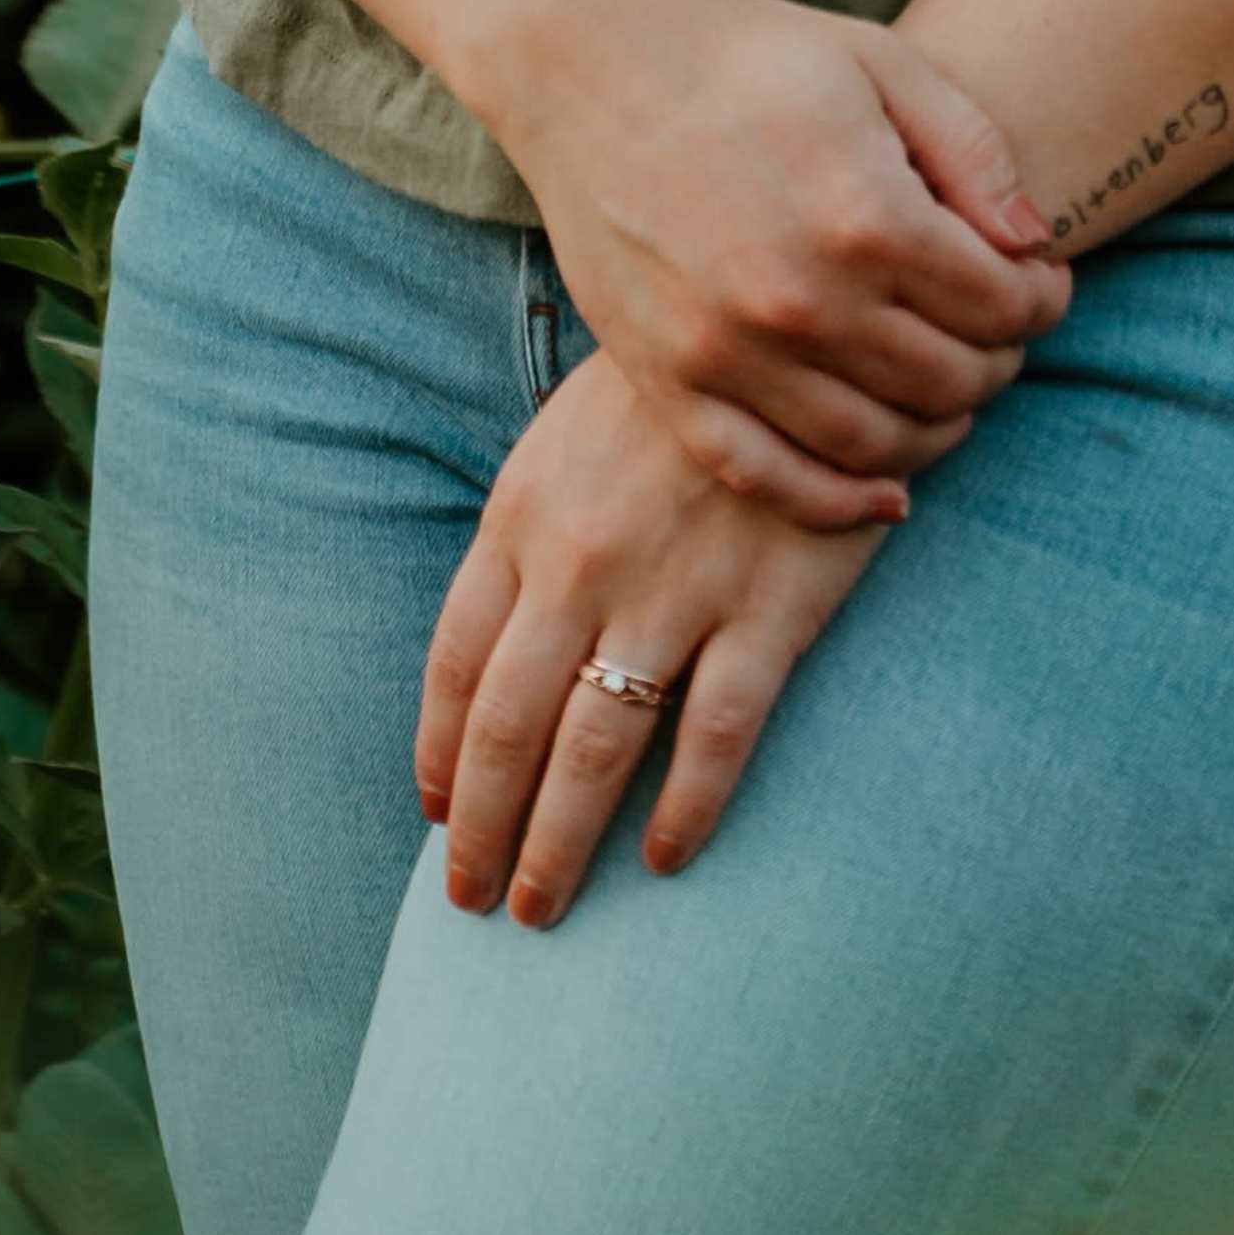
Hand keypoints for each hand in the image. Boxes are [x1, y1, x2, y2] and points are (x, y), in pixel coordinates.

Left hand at [417, 346, 891, 927]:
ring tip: (541, 906)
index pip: (456, 664)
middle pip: (509, 727)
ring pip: (594, 749)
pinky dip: (683, 810)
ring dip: (557, 843)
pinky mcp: (766, 609)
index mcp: (524, 514)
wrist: (795, 329)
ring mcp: (674, 589)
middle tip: (473, 901)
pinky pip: (712, 737)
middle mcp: (583, 562)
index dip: (441, 754)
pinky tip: (662, 856)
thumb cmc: (670, 393)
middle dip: (482, 829)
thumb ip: (524, 541)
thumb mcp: (567, 439)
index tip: (438, 815)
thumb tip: (481, 660)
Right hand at [506, 0, 1070, 525]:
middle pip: (951, 381)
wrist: (589, 63)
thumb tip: (1035, 245)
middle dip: (998, 362)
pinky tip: (883, 492)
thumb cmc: (745, 52)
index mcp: (866, 214)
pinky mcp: (671, 384)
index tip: (1041, 284)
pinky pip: (771, 479)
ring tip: (948, 392)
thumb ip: (972, 151)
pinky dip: (839, 504)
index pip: (1002, 306)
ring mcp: (730, 354)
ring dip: (936, 430)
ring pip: (876, 446)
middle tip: (999, 335)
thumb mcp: (879, 60)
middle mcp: (803, 300)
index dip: (1042, 300)